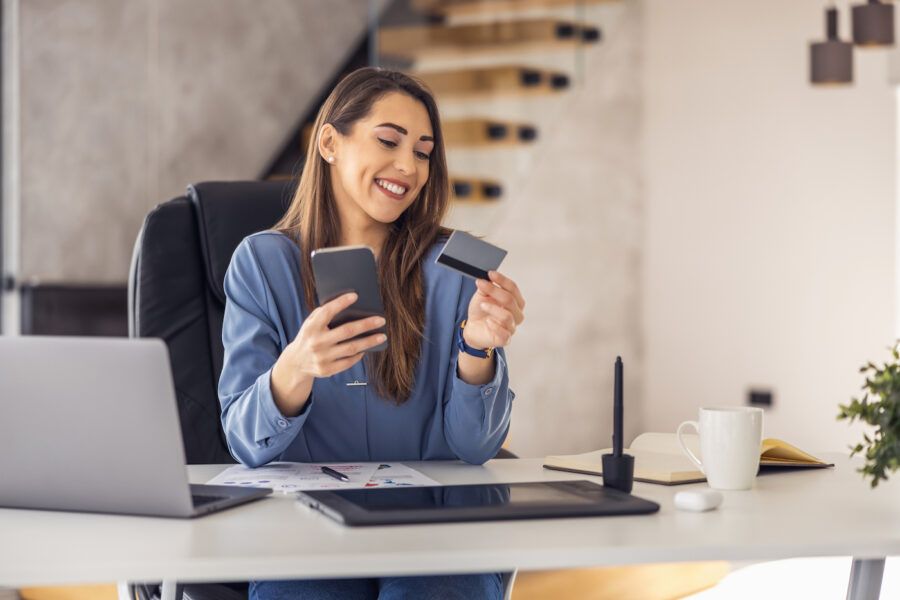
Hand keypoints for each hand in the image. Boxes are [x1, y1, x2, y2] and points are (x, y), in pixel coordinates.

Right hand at [271, 293, 384, 414]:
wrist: (295, 362)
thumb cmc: (309, 337)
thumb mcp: (310, 324)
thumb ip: (324, 315)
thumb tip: (350, 306)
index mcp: (311, 327)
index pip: (327, 312)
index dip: (341, 303)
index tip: (356, 295)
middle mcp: (316, 342)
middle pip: (347, 331)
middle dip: (366, 325)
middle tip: (381, 320)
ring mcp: (322, 358)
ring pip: (352, 348)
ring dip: (369, 341)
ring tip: (382, 336)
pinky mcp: (327, 370)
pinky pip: (348, 361)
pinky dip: (359, 354)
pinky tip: (367, 348)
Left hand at [463, 271, 525, 349]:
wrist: (473, 328)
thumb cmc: (481, 312)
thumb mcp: (482, 296)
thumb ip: (486, 288)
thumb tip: (487, 279)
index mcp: (515, 302)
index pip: (513, 288)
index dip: (502, 280)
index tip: (490, 274)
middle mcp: (516, 314)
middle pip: (510, 300)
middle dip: (495, 291)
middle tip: (482, 285)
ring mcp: (512, 327)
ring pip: (507, 316)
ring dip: (493, 308)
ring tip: (483, 305)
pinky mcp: (505, 339)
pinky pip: (504, 332)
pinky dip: (494, 325)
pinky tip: (488, 321)